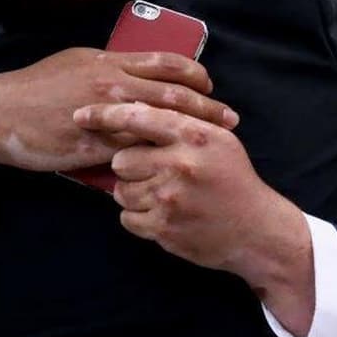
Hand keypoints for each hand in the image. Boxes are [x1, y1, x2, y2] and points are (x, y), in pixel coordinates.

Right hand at [0, 49, 238, 178]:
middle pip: (173, 94)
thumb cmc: (37, 87)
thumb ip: (110, 67)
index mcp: (109, 61)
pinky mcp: (92, 146)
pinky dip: (154, 157)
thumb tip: (137, 70)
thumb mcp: (76, 63)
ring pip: (158, 124)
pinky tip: (172, 165)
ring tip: (210, 143)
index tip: (210, 86)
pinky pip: (131, 153)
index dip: (194, 75)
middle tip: (230, 119)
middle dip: (207, 107)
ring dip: (189, 134)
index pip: (165, 63)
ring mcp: (103, 116)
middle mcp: (111, 84)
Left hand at [75, 102, 315, 336]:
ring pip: (121, 190)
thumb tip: (136, 108)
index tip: (80, 115)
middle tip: (151, 172)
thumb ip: (181, 123)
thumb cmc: (234, 179)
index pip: (138, 118)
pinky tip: (161, 214)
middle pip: (121, 159)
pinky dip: (138, 217)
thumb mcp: (218, 140)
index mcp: (193, 136)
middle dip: (130, 166)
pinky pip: (126, 218)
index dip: (105, 116)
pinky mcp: (163, 228)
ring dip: (133, 193)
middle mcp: (179, 164)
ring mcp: (169, 198)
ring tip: (160, 195)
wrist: (256, 229)